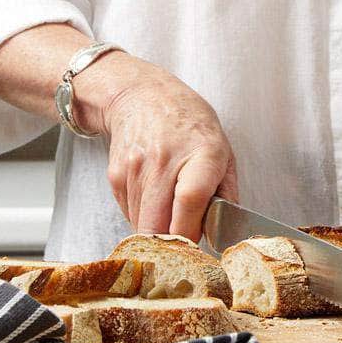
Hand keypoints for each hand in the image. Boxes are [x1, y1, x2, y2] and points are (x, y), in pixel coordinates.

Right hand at [79, 56, 237, 238]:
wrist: (141, 95)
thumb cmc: (188, 122)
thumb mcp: (222, 149)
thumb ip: (226, 194)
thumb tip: (223, 235)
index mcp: (200, 153)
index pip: (190, 199)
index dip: (190, 231)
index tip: (196, 246)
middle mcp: (164, 160)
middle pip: (157, 224)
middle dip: (170, 246)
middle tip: (183, 245)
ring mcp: (135, 169)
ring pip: (141, 226)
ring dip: (157, 231)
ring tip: (170, 213)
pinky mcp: (115, 177)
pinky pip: (129, 214)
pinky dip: (143, 216)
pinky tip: (153, 197)